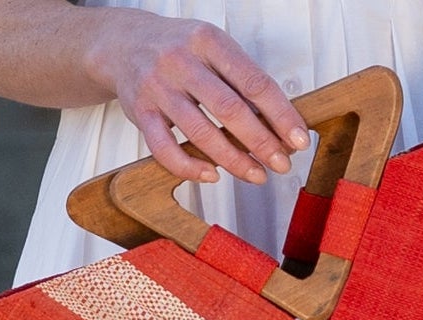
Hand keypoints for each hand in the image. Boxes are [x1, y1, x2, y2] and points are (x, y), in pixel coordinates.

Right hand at [88, 14, 309, 185]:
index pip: (254, 81)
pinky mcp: (139, 113)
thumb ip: (240, 79)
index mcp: (208, 41)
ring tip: (256, 175)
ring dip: (234, 160)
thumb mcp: (212, 48)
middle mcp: (182, 61)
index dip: (280, 115)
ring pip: (201, 133)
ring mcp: (158, 87)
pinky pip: (165, 150)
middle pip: (230, 109)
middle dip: (262, 142)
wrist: (123, 44)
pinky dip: (190, 168)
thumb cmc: (178, 50)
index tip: (299, 139)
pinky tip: (212, 176)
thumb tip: (279, 122)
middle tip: (282, 164)